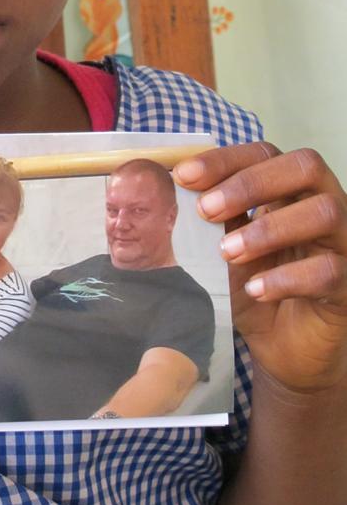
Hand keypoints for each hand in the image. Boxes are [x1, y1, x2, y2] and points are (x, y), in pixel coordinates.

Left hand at [174, 143, 346, 391]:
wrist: (284, 350)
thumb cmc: (254, 288)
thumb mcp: (224, 251)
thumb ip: (211, 222)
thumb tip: (175, 192)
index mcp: (289, 190)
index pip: (265, 153)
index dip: (225, 159)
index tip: (183, 176)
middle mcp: (321, 206)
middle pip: (305, 166)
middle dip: (251, 183)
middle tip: (207, 210)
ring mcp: (341, 244)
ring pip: (324, 213)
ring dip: (268, 229)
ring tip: (227, 253)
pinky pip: (329, 270)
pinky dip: (287, 278)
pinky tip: (255, 290)